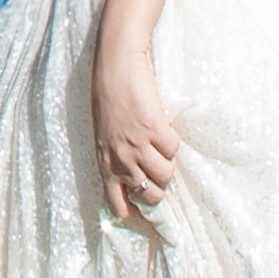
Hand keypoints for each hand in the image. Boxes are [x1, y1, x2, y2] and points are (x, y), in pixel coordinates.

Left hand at [92, 38, 178, 225]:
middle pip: (150, 194)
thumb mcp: (104, 135)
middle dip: (159, 186)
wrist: (115, 68)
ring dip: (168, 163)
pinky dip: (173, 140)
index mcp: (105, 162)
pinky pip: (174, 149)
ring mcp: (137, 145)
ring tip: (161, 144)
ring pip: (166, 175)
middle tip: (159, 167)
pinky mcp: (154, 129)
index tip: (140, 209)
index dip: (131, 209)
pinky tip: (163, 126)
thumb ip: (116, 157)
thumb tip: (135, 178)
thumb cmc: (107, 99)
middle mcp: (121, 158)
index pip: (117, 202)